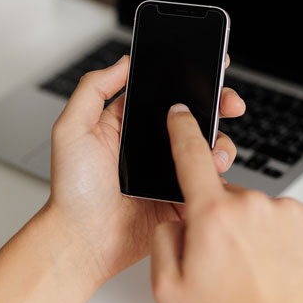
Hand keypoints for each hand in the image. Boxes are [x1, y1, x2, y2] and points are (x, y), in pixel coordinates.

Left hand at [44, 55, 245, 288]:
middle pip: (196, 116)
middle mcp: (153, 144)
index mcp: (131, 123)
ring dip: (221, 142)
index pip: (167, 93)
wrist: (83, 241)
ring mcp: (170, 170)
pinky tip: (212, 171)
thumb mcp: (72, 129)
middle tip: (230, 103)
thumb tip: (123, 61)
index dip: (191, 79)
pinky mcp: (182, 196)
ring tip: (216, 149)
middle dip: (219, 104)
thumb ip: (93, 89)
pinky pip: (207, 180)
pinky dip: (216, 174)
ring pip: (208, 146)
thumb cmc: (72, 191)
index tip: (211, 66)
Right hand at [151, 104, 302, 302]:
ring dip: (254, 231)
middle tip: (227, 262)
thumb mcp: (170, 290)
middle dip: (221, 220)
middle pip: (226, 195)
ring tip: (258, 271)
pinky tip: (279, 265)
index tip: (181, 114)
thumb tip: (176, 218)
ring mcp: (288, 210)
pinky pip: (288, 217)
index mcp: (214, 216)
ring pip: (259, 209)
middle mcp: (253, 205)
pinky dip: (282, 236)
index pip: (192, 155)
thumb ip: (163, 240)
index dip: (182, 129)